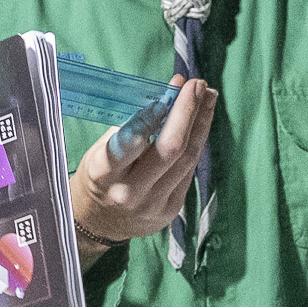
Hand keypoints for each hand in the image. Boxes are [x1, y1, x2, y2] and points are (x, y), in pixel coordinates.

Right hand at [70, 79, 216, 252]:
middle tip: (198, 85)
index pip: (129, 144)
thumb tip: (169, 92)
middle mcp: (128, 193)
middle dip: (187, 112)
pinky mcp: (171, 211)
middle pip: (169, 149)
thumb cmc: (101, 175)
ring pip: (186, 159)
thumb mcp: (102, 149)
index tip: (170, 91)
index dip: (152, 117)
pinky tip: (201, 121)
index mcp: (103, 174)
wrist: (100, 221)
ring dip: (201, 123)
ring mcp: (152, 205)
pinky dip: (196, 142)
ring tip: (207, 96)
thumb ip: (133, 125)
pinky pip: (188, 170)